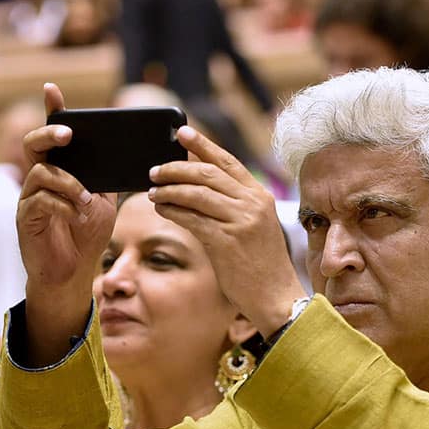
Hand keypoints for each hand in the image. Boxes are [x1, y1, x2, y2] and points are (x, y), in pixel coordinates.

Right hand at [18, 83, 116, 293]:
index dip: (52, 110)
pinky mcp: (26, 218)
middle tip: (69, 135)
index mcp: (60, 170)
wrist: (74, 273)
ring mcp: (30, 197)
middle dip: (51, 134)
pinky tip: (76, 215)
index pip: (53, 135)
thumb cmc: (86, 235)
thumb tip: (122, 155)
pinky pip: (40, 201)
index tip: (53, 89)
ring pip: (41, 173)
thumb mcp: (104, 202)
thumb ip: (106, 178)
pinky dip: (62, 206)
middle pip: (35, 144)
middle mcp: (40, 178)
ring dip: (69, 183)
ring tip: (86, 200)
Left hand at [149, 126, 305, 336]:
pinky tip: (161, 208)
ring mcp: (241, 221)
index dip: (202, 144)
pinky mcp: (226, 241)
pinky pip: (191, 218)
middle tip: (155, 169)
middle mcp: (253, 203)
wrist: (276, 296)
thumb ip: (232, 204)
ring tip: (152, 190)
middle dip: (176, 167)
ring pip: (196, 193)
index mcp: (260, 196)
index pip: (227, 161)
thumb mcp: (254, 226)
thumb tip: (195, 184)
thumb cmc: (261, 265)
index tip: (181, 132)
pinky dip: (172, 210)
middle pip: (207, 173)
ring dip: (169, 188)